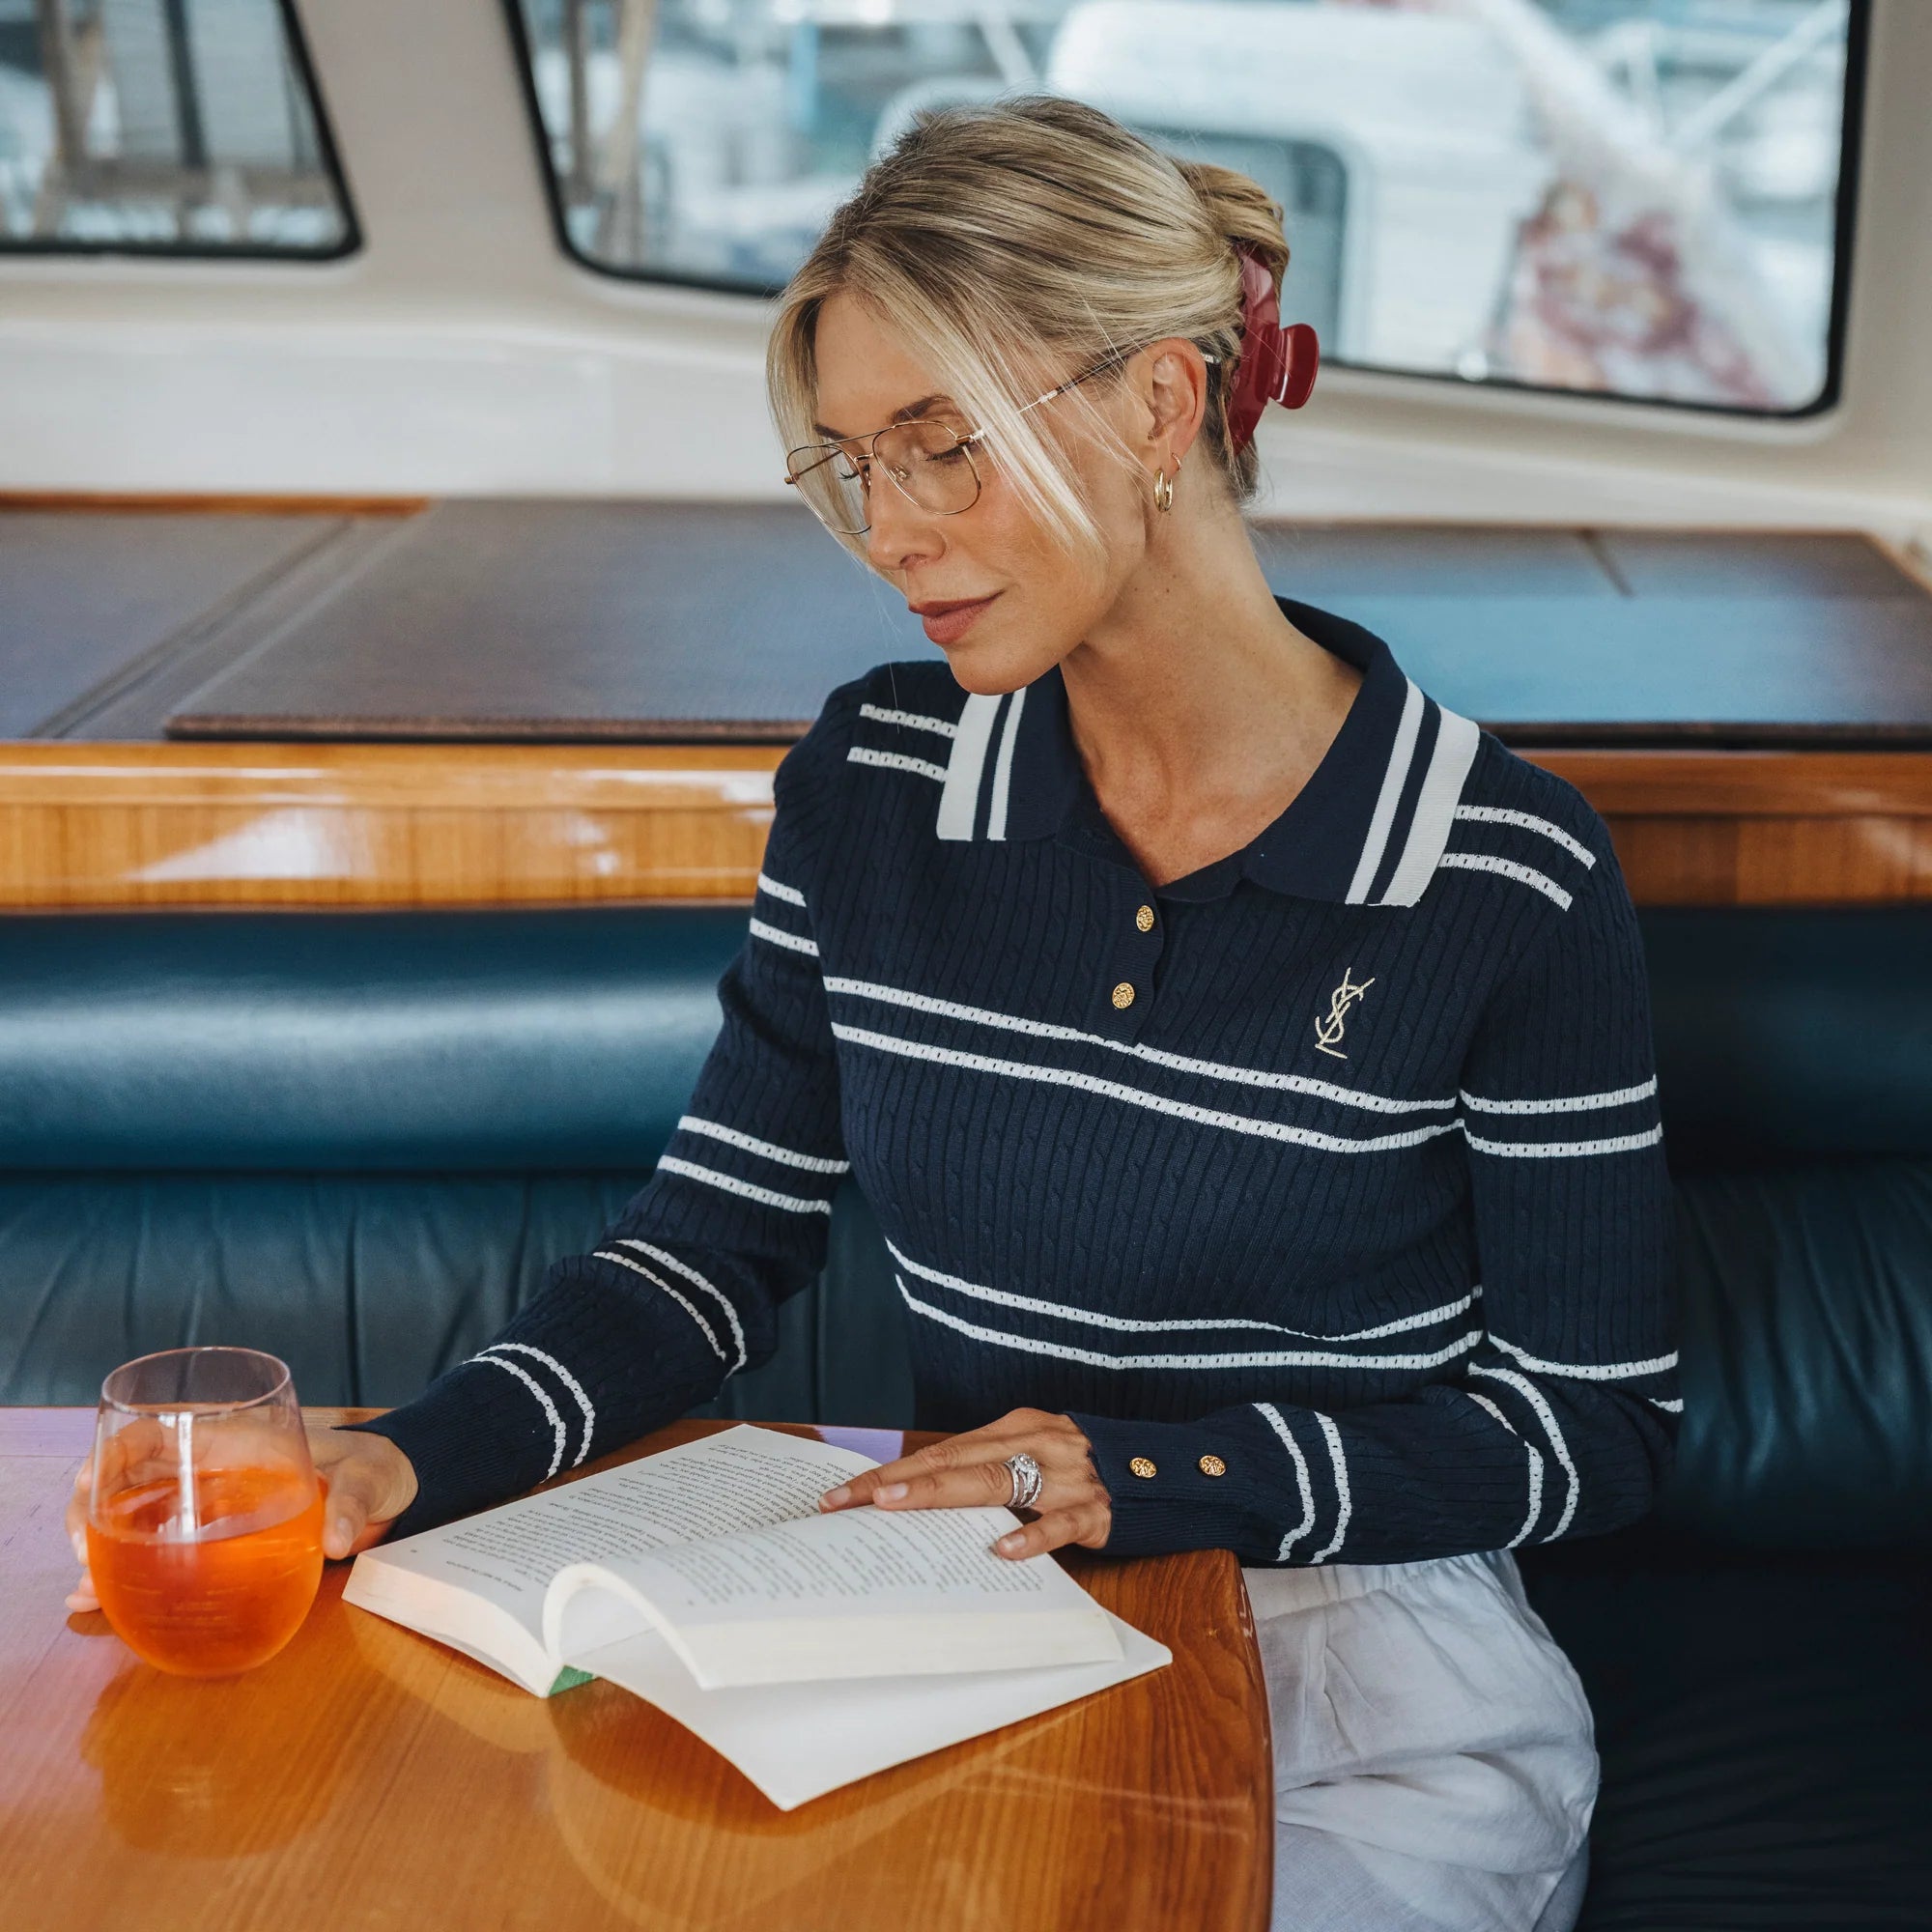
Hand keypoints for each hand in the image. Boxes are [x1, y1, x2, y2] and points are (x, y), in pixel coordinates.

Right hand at [65, 1422, 418, 1612]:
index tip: (93, 1488)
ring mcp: (214, 1510)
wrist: (391, 1489)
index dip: (114, 1455)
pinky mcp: (224, 1544)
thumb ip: (351, 1503)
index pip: (157, 1434)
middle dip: (93, 1513)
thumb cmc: (375, 1465)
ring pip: (140, 1523)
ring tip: (85, 1594)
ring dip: (106, 1555)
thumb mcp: (368, 1476)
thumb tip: (334, 1539)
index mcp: (237, 1442)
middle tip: (84, 1559)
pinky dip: (135, 1578)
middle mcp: (214, 1473)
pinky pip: (168, 1557)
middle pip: (130, 1482)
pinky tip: (108, 1605)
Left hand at [816, 1407, 1111, 1560]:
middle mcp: (1033, 1442)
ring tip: (896, 1506)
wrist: (1161, 1470)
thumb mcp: (1032, 1457)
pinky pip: (1059, 1521)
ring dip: (941, 1492)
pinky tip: (1004, 1550)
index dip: (890, 1471)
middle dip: (895, 1482)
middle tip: (846, 1502)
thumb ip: (987, 1472)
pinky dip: (1032, 1534)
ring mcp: (1064, 1474)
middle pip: (952, 1461)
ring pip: (993, 1482)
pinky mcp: (1095, 1509)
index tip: (843, 1494)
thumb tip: (921, 1501)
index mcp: (1013, 1428)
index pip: (939, 1451)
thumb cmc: (1083, 1468)